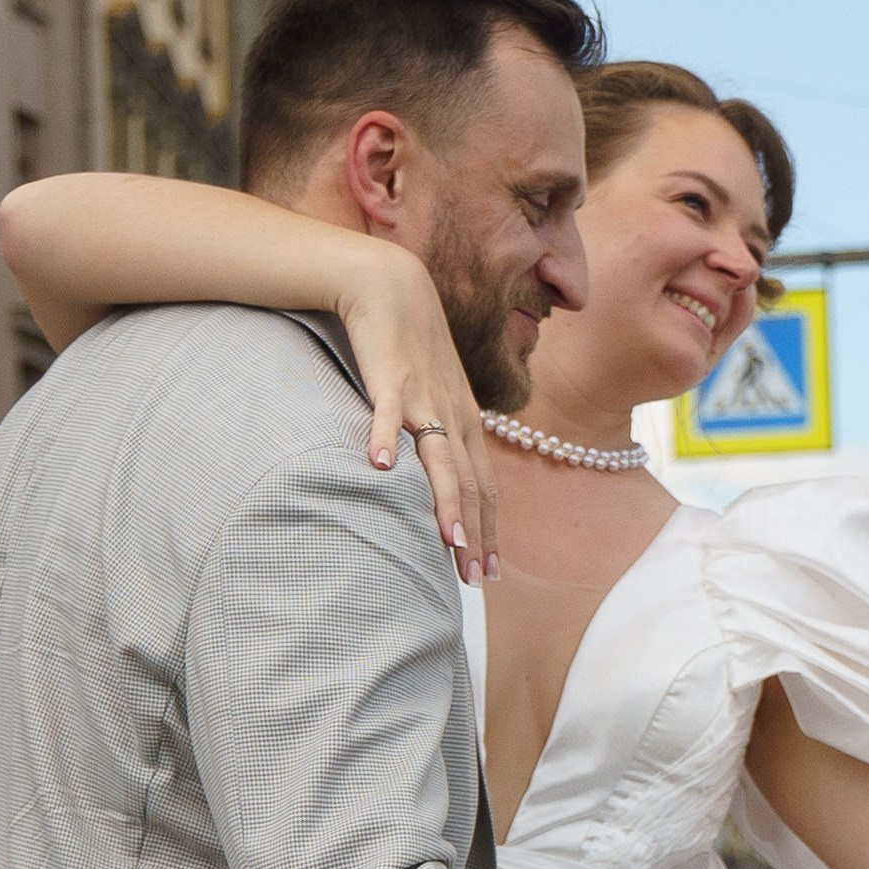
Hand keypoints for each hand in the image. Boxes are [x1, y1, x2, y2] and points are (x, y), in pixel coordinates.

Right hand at [337, 248, 498, 584]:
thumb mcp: (436, 395)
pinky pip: (386, 412)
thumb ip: (438, 435)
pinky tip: (378, 466)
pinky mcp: (390, 379)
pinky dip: (384, 438)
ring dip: (445, 503)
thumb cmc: (412, 346)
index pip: (485, 488)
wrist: (393, 288)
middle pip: (470, 486)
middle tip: (475, 580)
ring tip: (447, 542)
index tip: (491, 572)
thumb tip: (435, 476)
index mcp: (467, 423)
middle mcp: (454, 416)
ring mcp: (424, 398)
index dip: (489, 531)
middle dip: (474, 536)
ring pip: (440, 460)